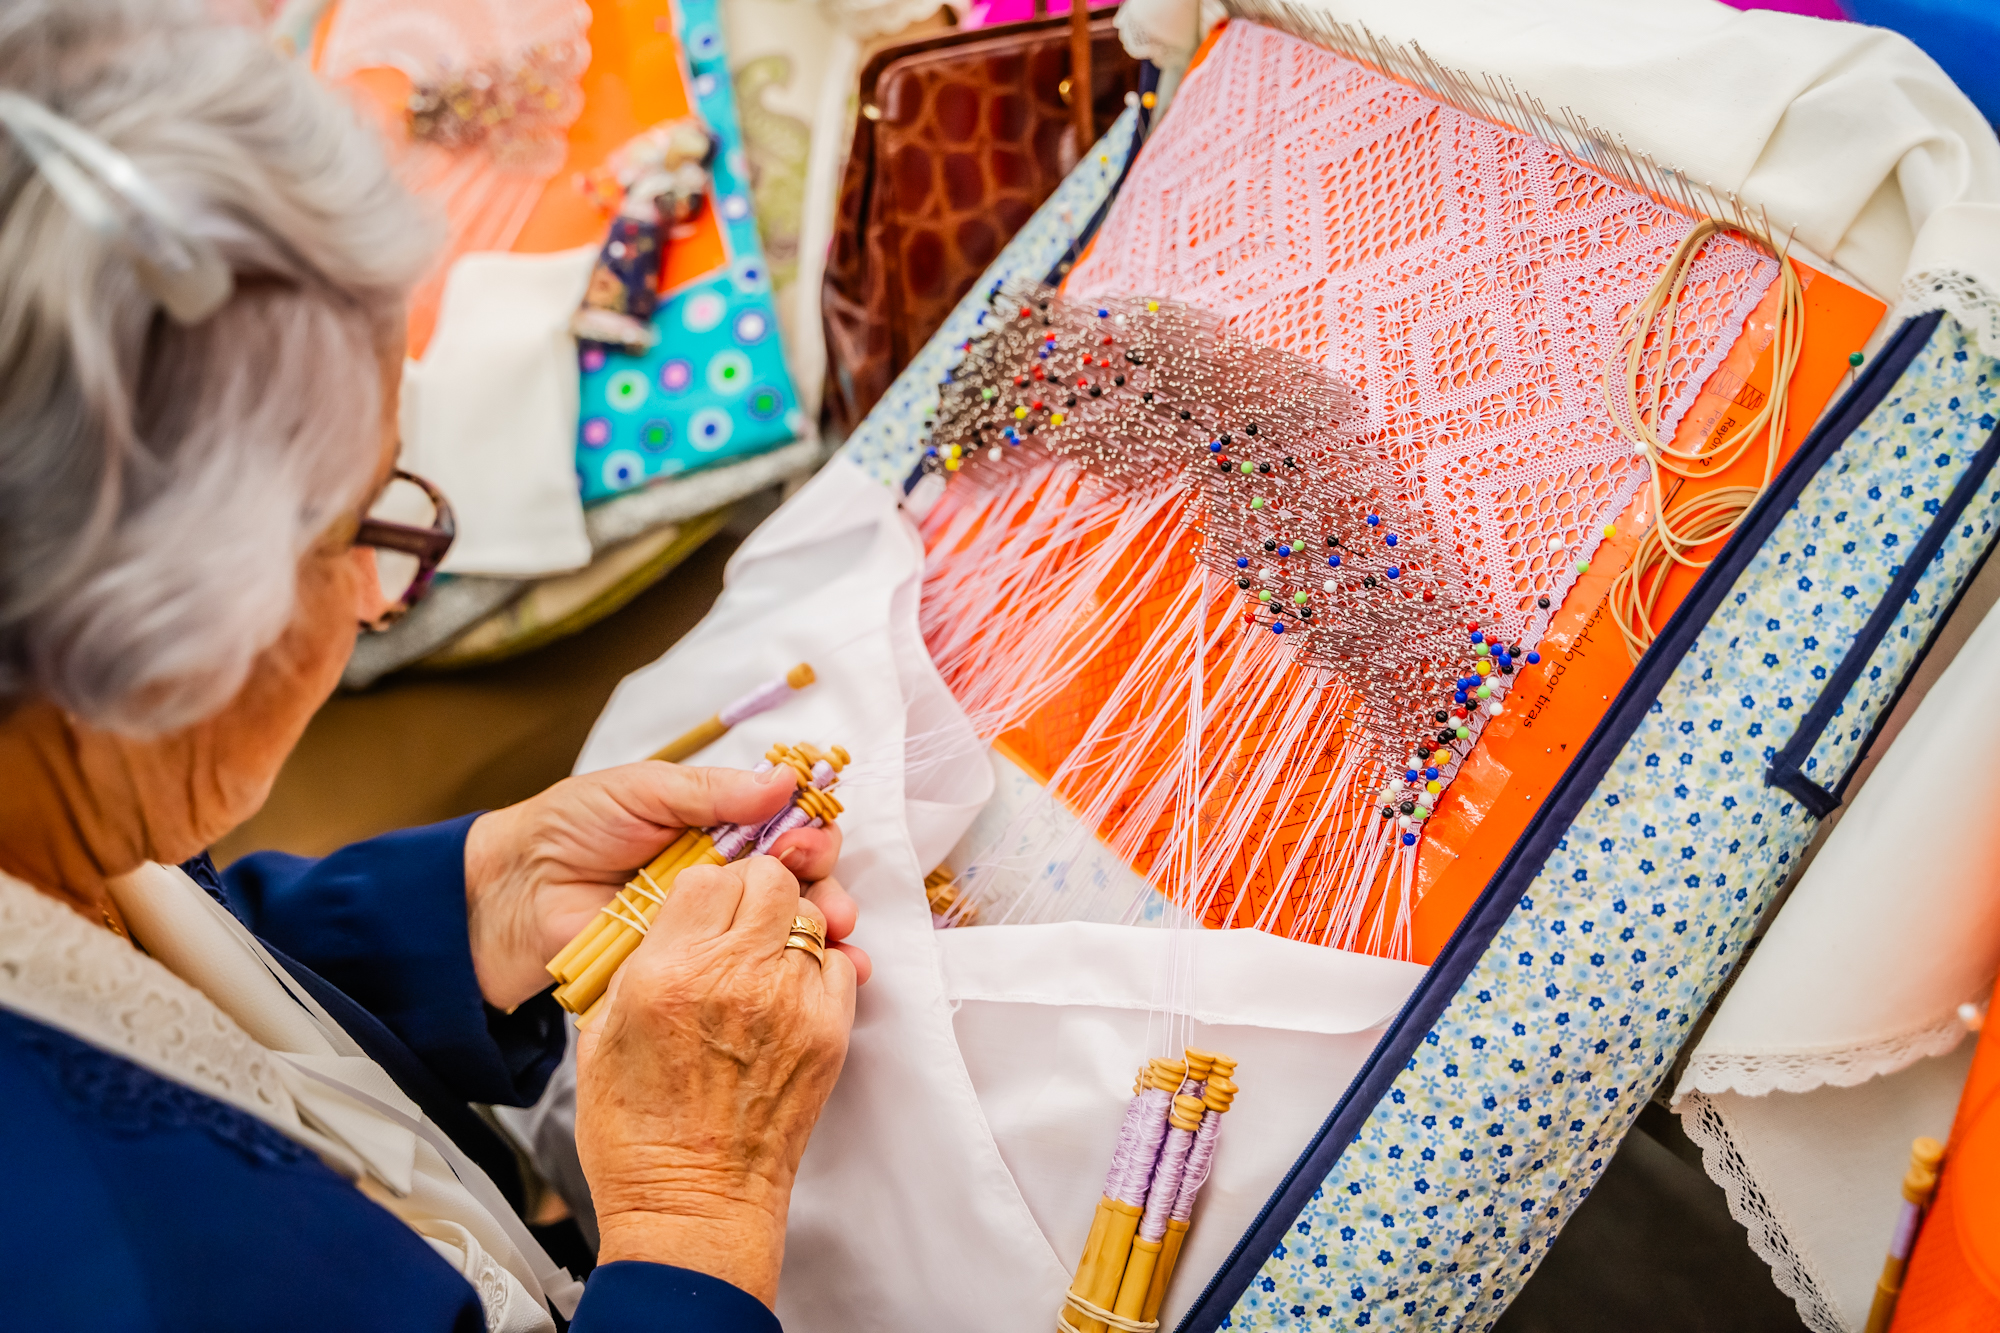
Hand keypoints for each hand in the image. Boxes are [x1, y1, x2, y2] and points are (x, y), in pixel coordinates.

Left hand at [462, 762, 867, 1010]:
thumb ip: (711, 792)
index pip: (786, 827)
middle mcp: (726, 876)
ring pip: (784, 930)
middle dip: (825, 887)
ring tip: (835, 938)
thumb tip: (784, 780)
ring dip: (821, 933)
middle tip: (823, 898)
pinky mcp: (697, 969)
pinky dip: (794, 979)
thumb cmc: (573, 827)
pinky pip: (748, 974)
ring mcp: (713, 927)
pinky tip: (829, 976)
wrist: (515, 892)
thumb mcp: (644, 791)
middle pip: (799, 881)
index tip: (806, 842)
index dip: (809, 834)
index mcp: (718, 826)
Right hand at [576, 854, 856, 1305]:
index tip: (699, 909)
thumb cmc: (638, 1133)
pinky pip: (839, 964)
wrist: (695, 1205)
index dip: (703, 888)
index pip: (706, 876)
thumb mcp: (601, 1033)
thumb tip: (671, 917)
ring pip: (809, 914)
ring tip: (761, 963)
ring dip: (786, 927)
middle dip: (752, 892)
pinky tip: (787, 994)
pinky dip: (817, 968)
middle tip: (737, 922)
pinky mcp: (830, 1031)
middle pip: (768, 879)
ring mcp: (792, 1003)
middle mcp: (737, 977)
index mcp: (670, 972)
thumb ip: (639, 960)